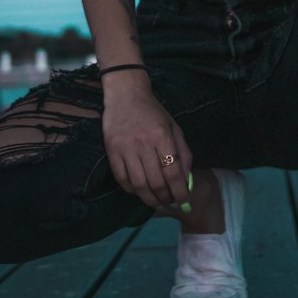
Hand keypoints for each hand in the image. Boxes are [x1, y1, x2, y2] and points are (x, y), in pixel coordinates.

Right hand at [101, 77, 193, 208]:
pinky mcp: (111, 150)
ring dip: (149, 199)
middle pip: (156, 182)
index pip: (173, 172)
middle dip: (166, 198)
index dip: (180, 191)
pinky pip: (121, 179)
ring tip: (157, 202)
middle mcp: (143, 143)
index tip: (185, 202)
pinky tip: (140, 191)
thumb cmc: (153, 112)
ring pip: (138, 185)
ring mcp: (125, 147)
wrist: (126, 94)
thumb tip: (186, 181)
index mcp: (162, 135)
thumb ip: (183, 154)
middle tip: (171, 202)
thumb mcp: (174, 128)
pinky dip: (132, 190)